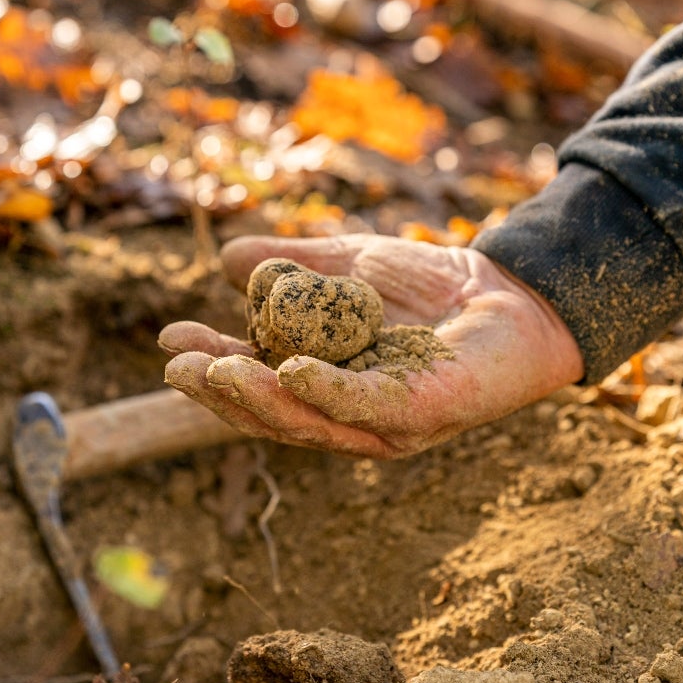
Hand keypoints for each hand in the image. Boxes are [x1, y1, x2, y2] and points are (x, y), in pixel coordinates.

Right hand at [159, 234, 583, 457]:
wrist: (512, 286)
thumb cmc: (432, 286)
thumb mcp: (348, 269)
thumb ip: (292, 268)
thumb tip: (225, 260)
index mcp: (327, 386)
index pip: (260, 385)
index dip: (213, 368)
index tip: (170, 339)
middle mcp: (350, 414)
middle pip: (275, 414)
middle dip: (221, 392)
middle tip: (177, 364)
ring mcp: (388, 420)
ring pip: (310, 421)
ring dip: (258, 400)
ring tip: (215, 368)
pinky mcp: (426, 411)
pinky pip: (368, 407)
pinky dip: (326, 393)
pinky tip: (290, 371)